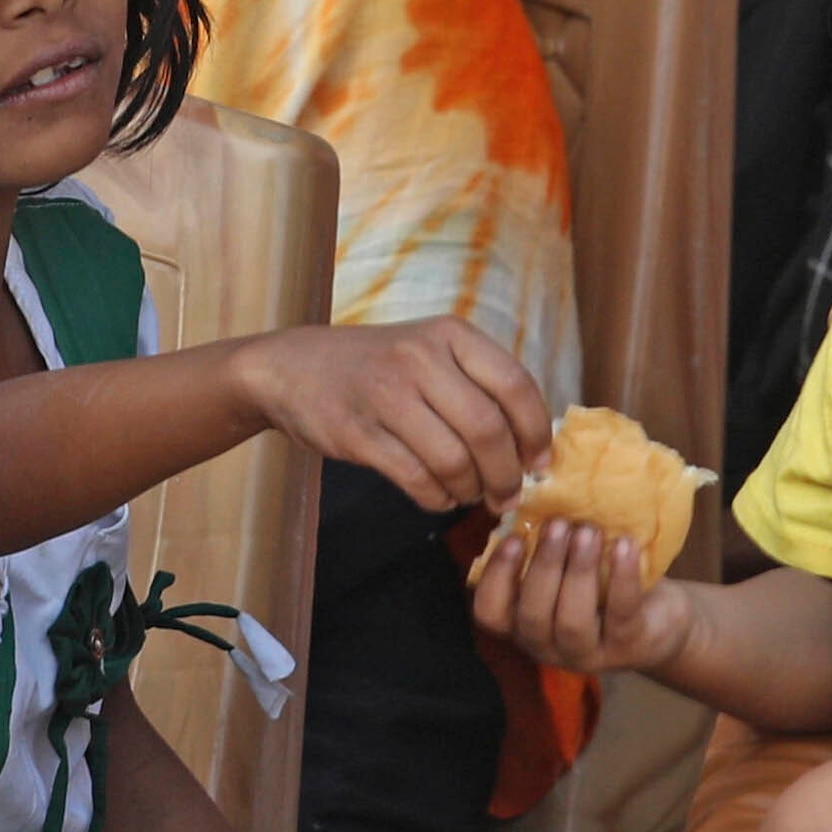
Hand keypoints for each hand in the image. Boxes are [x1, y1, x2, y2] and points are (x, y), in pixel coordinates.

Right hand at [230, 318, 551, 510]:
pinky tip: (440, 497)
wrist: (291, 368)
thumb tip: (531, 446)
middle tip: (508, 494)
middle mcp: (420, 358)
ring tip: (471, 494)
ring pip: (453, 459)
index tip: (539, 462)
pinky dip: (437, 498)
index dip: (535, 432)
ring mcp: (386, 394)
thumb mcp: (430, 351)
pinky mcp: (357, 433)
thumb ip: (478, 385)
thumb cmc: (377, 364)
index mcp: (450, 334)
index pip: (515, 384)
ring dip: (470, 489)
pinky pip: (416, 478)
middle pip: (487, 429)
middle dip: (506, 473)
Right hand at [467, 509, 693, 676]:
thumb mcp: (569, 570)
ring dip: (579, 571)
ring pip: (572, 621)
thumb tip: (538, 498)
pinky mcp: (628, 647)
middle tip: (558, 524)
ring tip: (589, 532)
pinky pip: (621, 613)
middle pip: (532, 616)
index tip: (512, 538)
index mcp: (523, 623)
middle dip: (544, 566)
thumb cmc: (604, 585)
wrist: (663, 620)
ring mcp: (588, 654)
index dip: (496, 578)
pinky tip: (625, 545)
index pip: (491, 613)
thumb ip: (549, 549)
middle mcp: (548, 646)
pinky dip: (622, 577)